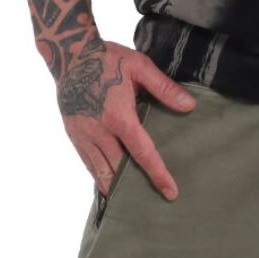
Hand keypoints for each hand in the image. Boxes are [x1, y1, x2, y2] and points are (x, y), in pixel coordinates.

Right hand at [54, 38, 195, 199]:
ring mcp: (83, 136)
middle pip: (120, 170)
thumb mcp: (139, 66)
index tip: (170, 192)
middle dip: (135, 188)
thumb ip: (164, 88)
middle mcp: (99, 132)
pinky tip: (111, 183)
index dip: (158, 174)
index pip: (142, 153)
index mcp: (119, 117)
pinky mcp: (74, 135)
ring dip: (116, 188)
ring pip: (101, 172)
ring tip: (132, 200)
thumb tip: (189, 107)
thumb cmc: (106, 58)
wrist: (69, 55)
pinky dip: (100, 177)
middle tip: (153, 202)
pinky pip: (88, 164)